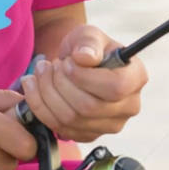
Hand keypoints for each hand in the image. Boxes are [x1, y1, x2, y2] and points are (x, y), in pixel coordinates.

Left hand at [20, 25, 146, 141]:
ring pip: (70, 118)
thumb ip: (89, 41)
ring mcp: (109, 125)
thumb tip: (84, 58)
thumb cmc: (87, 47)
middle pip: (88, 107)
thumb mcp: (88, 34)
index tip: (68, 62)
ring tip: (42, 70)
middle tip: (52, 64)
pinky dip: (39, 106)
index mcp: (135, 77)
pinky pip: (59, 127)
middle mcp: (128, 106)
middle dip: (60, 82)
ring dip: (46, 92)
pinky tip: (33, 86)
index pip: (115, 88)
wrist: (75, 63)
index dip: (85, 77)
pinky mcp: (88, 135)